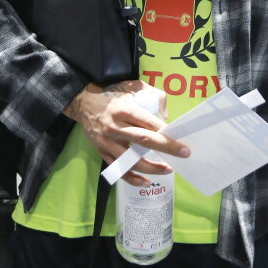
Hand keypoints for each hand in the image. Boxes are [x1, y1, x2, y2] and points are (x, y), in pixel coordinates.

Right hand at [63, 80, 190, 185]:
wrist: (83, 102)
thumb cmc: (112, 93)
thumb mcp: (133, 85)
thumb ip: (154, 95)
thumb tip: (165, 115)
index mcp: (125, 109)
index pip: (149, 123)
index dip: (166, 133)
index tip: (181, 140)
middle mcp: (116, 126)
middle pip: (144, 141)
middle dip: (166, 148)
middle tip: (184, 154)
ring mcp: (108, 141)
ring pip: (131, 159)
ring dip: (152, 167)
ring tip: (168, 169)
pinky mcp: (102, 151)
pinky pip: (118, 169)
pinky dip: (132, 178)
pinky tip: (146, 181)